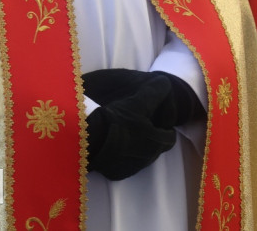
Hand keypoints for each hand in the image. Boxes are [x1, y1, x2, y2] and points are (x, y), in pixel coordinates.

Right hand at [83, 69, 203, 179]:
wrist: (87, 141)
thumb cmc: (116, 120)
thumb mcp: (137, 102)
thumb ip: (155, 92)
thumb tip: (165, 82)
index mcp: (156, 143)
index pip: (170, 136)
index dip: (164, 126)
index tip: (154, 119)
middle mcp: (147, 159)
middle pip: (156, 147)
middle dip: (151, 137)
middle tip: (138, 123)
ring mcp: (132, 168)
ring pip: (141, 156)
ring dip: (137, 146)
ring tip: (124, 133)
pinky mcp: (117, 174)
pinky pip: (126, 164)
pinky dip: (123, 156)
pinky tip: (112, 145)